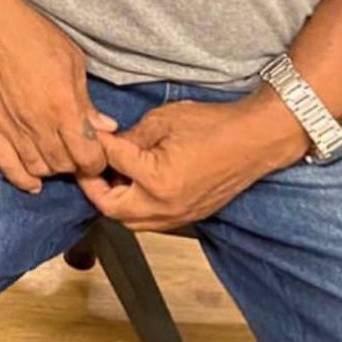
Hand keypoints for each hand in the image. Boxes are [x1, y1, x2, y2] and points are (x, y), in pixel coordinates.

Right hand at [0, 0, 118, 192]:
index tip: (99, 153)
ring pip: (38, 169)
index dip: (98, 161)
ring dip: (53, 169)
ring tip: (58, 156)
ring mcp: (12, 128)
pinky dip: (21, 179)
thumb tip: (105, 127)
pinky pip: (7, 165)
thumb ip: (87, 100)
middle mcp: (38, 124)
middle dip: (77, 164)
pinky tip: (33, 183)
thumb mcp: (72, 60)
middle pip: (64, 166)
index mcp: (63, 106)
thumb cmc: (33, 34)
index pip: (87, 155)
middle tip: (79, 151)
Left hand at [79, 97, 303, 231]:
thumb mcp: (162, 121)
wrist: (253, 140)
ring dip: (115, 200)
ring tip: (110, 173)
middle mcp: (165, 207)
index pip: (110, 165)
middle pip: (112, 209)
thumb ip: (130, 137)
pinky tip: (135, 183)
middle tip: (88, 165)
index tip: (89, 135)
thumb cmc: (212, 126)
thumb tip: (108, 144)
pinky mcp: (188, 217)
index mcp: (156, 181)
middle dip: (95, 187)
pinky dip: (136, 206)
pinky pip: (151, 221)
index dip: (97, 146)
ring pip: (131, 220)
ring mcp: (178, 216)